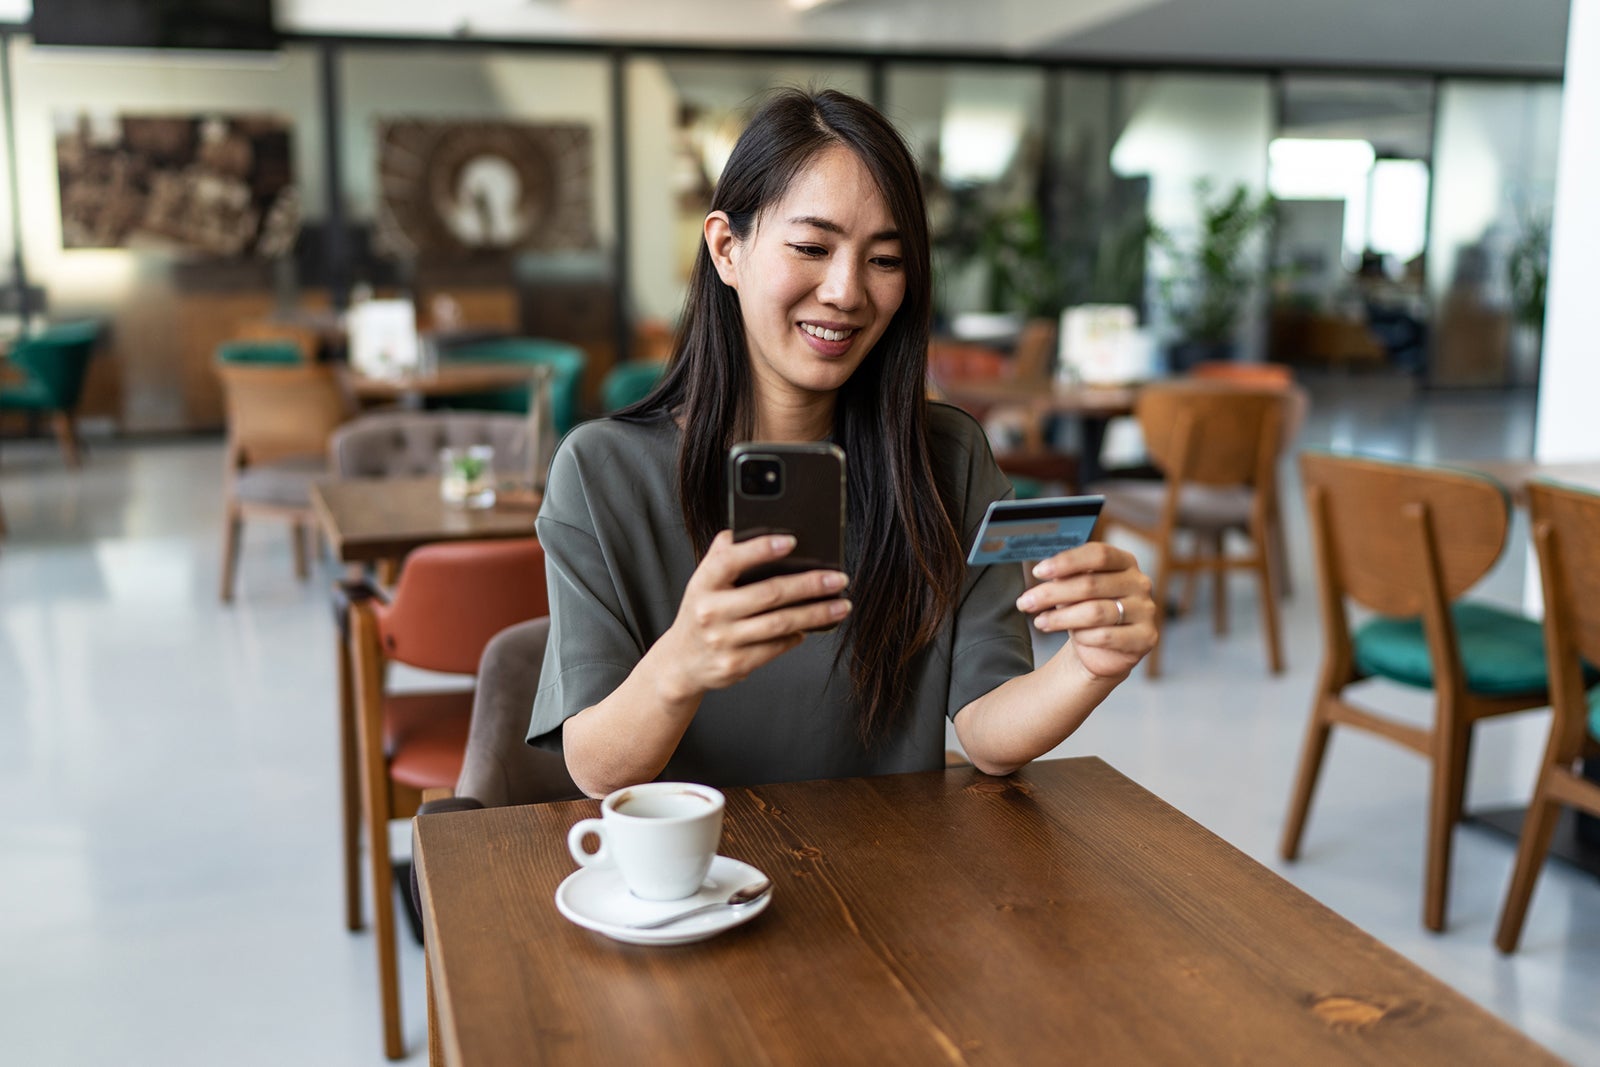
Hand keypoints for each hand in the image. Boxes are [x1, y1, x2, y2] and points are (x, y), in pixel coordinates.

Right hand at [657, 530, 850, 701]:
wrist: (681, 662)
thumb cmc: (702, 612)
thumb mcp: (703, 582)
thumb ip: (723, 555)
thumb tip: (751, 527)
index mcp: (703, 584)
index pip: (730, 561)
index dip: (761, 549)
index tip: (792, 541)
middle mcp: (711, 612)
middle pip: (769, 594)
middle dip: (809, 585)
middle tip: (838, 579)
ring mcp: (723, 641)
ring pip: (780, 624)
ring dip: (816, 614)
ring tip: (840, 605)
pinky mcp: (735, 665)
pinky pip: (776, 647)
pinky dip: (797, 635)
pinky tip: (811, 626)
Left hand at [1014, 542, 1155, 680]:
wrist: (1103, 649)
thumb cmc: (1087, 610)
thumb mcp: (1075, 590)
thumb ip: (1066, 578)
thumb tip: (1044, 572)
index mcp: (1125, 562)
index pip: (1098, 554)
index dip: (1067, 562)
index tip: (1038, 571)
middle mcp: (1139, 583)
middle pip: (1091, 584)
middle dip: (1052, 593)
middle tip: (1026, 602)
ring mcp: (1145, 611)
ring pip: (1095, 612)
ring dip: (1061, 618)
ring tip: (1040, 622)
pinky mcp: (1145, 638)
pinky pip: (1106, 636)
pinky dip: (1083, 637)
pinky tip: (1073, 638)